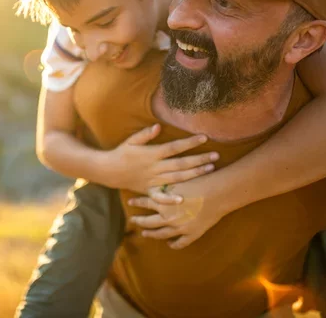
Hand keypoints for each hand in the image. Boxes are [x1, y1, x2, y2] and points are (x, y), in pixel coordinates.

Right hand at [102, 124, 218, 193]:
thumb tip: (159, 126)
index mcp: (152, 154)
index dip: (189, 143)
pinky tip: (183, 198)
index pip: (174, 147)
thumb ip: (145, 134)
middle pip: (180, 163)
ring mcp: (153, 180)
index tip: (204, 137)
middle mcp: (154, 167)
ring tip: (210, 169)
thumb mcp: (131, 140)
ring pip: (177, 178)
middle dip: (199, 159)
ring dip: (194, 174)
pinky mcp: (149, 190)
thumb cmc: (122, 153)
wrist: (109, 171)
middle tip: (216, 155)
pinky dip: (170, 198)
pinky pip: (161, 196)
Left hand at [127, 176, 227, 248]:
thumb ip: (164, 187)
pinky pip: (180, 243)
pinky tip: (169, 244)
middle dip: (139, 221)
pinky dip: (173, 244)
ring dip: (152, 234)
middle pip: (148, 222)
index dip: (136, 202)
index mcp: (162, 203)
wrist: (217, 193)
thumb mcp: (176, 181)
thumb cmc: (198, 182)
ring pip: (161, 234)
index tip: (130, 202)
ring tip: (145, 234)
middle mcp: (168, 217)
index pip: (144, 203)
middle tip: (132, 221)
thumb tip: (153, 186)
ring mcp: (179, 228)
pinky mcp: (192, 234)